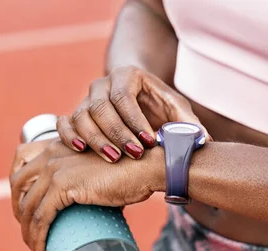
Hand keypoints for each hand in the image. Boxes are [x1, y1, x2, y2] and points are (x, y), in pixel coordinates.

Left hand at [9, 140, 163, 250]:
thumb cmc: (131, 168)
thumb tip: (86, 200)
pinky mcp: (64, 186)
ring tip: (35, 248)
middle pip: (18, 184)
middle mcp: (52, 153)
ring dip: (28, 231)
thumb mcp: (99, 166)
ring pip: (28, 206)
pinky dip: (38, 237)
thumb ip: (86, 177)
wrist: (146, 165)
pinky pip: (42, 217)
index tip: (24, 206)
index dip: (17, 184)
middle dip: (18, 210)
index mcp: (58, 144)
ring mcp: (56, 169)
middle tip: (28, 231)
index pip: (21, 158)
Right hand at [57, 65, 206, 161]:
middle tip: (133, 154)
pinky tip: (80, 149)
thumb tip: (203, 141)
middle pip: (101, 108)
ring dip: (95, 139)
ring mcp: (86, 99)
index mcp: (126, 76)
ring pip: (81, 116)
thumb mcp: (176, 109)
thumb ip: (188, 124)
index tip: (149, 141)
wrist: (136, 98)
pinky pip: (64, 122)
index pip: (124, 98)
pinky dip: (69, 136)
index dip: (135, 121)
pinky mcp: (75, 114)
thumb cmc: (158, 105)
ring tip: (113, 158)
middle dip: (117, 133)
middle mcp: (102, 84)